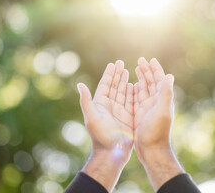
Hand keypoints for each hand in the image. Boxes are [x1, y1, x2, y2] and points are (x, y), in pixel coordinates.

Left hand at [77, 60, 133, 190]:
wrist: (112, 152)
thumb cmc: (100, 135)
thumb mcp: (92, 117)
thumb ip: (86, 101)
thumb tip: (79, 84)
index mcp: (100, 104)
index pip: (105, 85)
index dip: (109, 74)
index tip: (113, 64)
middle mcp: (110, 106)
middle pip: (114, 86)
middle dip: (118, 74)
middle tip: (121, 63)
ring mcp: (119, 111)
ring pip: (123, 92)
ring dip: (125, 81)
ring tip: (128, 70)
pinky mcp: (128, 117)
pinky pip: (131, 101)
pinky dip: (133, 92)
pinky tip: (136, 84)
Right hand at [133, 57, 183, 190]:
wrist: (151, 150)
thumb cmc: (157, 132)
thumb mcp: (161, 112)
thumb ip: (165, 94)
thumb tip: (170, 76)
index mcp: (161, 99)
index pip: (159, 80)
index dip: (155, 69)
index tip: (150, 59)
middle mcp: (156, 102)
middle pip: (151, 82)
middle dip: (147, 70)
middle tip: (140, 60)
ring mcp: (148, 108)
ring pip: (144, 89)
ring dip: (142, 78)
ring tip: (136, 68)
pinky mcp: (140, 114)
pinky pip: (138, 98)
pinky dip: (135, 90)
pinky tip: (132, 85)